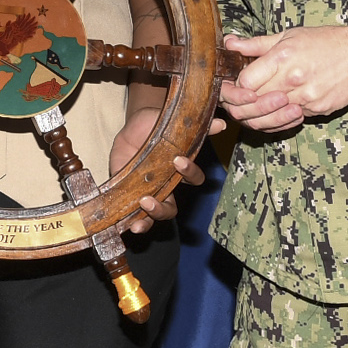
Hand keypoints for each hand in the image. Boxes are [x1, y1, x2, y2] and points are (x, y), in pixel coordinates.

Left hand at [108, 106, 225, 232]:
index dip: (189, 172)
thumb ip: (195, 127)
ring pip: (151, 216)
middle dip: (161, 208)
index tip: (179, 160)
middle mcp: (164, 186)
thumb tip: (220, 124)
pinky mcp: (129, 194)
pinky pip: (133, 214)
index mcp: (179, 171)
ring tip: (137, 221)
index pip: (192, 179)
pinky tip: (127, 225)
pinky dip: (131, 222)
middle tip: (148, 200)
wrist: (132, 128)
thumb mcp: (173, 123)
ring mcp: (147, 192)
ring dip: (146, 220)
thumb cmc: (156, 127)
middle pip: (170, 208)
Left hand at [220, 21, 347, 130]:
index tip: (239, 83)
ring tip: (260, 106)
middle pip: (255, 101)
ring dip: (262, 113)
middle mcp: (293, 79)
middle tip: (244, 99)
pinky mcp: (318, 110)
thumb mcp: (289, 35)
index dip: (238, 85)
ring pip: (271, 115)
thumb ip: (257, 44)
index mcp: (282, 57)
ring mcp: (307, 97)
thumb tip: (230, 43)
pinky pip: (291, 119)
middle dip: (245, 102)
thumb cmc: (326, 41)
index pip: (246, 82)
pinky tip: (281, 109)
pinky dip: (282, 116)